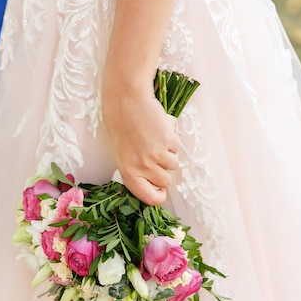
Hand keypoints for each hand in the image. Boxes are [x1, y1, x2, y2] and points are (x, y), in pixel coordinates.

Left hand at [102, 84, 179, 205]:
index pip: (150, 198)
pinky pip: (177, 149)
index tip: (160, 189)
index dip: (158, 196)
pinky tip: (158, 133)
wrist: (126, 102)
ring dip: (168, 155)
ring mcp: (156, 155)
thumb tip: (157, 185)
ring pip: (173, 166)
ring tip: (154, 141)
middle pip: (166, 182)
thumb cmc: (123, 128)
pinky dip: (171, 142)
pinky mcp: (167, 141)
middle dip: (163, 171)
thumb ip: (138, 172)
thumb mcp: (124, 155)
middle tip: (153, 156)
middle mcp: (142, 167)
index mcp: (128, 173)